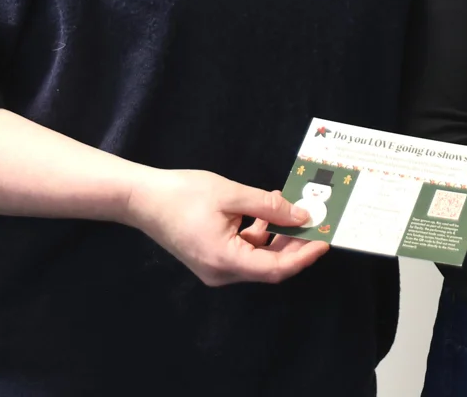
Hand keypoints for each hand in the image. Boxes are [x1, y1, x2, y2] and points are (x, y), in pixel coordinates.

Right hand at [123, 168, 329, 285]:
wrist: (141, 199)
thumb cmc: (183, 194)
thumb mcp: (232, 194)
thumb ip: (269, 207)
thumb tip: (301, 216)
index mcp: (225, 260)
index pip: (275, 269)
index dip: (303, 256)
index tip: (325, 241)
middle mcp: (220, 272)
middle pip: (268, 265)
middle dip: (294, 244)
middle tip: (314, 220)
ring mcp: (214, 268)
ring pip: (257, 257)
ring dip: (276, 235)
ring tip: (289, 206)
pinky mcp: (210, 258)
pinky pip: (242, 250)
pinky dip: (258, 233)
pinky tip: (264, 209)